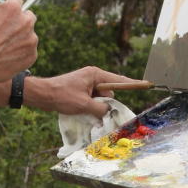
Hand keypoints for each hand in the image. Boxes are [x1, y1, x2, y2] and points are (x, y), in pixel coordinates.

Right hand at [0, 0, 37, 88]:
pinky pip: (28, 50)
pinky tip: (5, 55)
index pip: (16, 1)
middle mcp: (26, 22)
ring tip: (1, 46)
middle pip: (27, 16)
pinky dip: (20, 52)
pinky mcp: (32, 56)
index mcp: (13, 9)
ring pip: (28, 34)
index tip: (0, 16)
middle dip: (18, 20)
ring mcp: (31, 40)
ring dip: (19, 37)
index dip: (5, 8)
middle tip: (3, 30)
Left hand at [27, 66, 152, 117]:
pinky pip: (93, 100)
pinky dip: (92, 107)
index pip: (119, 80)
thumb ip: (100, 108)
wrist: (41, 95)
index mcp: (95, 75)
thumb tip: (108, 111)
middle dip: (108, 103)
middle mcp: (93, 77)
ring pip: (101, 98)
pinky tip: (86, 113)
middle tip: (101, 111)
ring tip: (87, 111)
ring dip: (98, 107)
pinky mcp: (81, 91)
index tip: (146, 84)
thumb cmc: (61, 96)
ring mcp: (86, 84)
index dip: (133, 84)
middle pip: (110, 91)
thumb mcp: (84, 104)